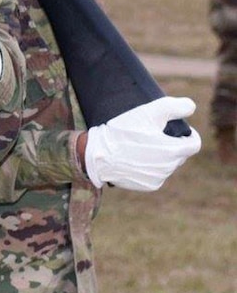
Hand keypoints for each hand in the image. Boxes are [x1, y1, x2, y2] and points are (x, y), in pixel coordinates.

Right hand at [84, 96, 201, 190]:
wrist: (97, 155)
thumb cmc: (122, 132)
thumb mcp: (147, 112)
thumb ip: (174, 107)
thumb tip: (191, 107)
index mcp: (174, 151)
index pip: (194, 144)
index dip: (189, 134)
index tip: (178, 129)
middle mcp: (169, 167)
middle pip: (180, 154)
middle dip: (171, 144)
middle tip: (152, 134)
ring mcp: (159, 178)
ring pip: (168, 164)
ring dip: (160, 155)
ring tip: (141, 146)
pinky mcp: (148, 186)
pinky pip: (156, 174)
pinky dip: (150, 167)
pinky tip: (135, 159)